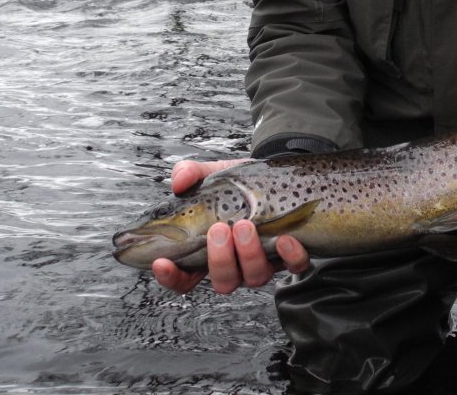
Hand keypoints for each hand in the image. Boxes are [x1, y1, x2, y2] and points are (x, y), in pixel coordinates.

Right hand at [150, 157, 311, 294]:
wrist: (272, 174)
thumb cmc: (235, 183)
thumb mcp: (211, 174)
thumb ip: (190, 174)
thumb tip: (178, 181)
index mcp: (208, 251)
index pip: (183, 277)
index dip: (171, 277)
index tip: (162, 262)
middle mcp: (235, 264)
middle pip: (223, 282)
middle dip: (220, 259)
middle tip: (219, 229)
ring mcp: (263, 262)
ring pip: (255, 277)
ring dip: (249, 255)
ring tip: (246, 225)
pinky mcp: (291, 256)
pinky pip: (294, 266)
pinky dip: (290, 256)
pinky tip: (285, 238)